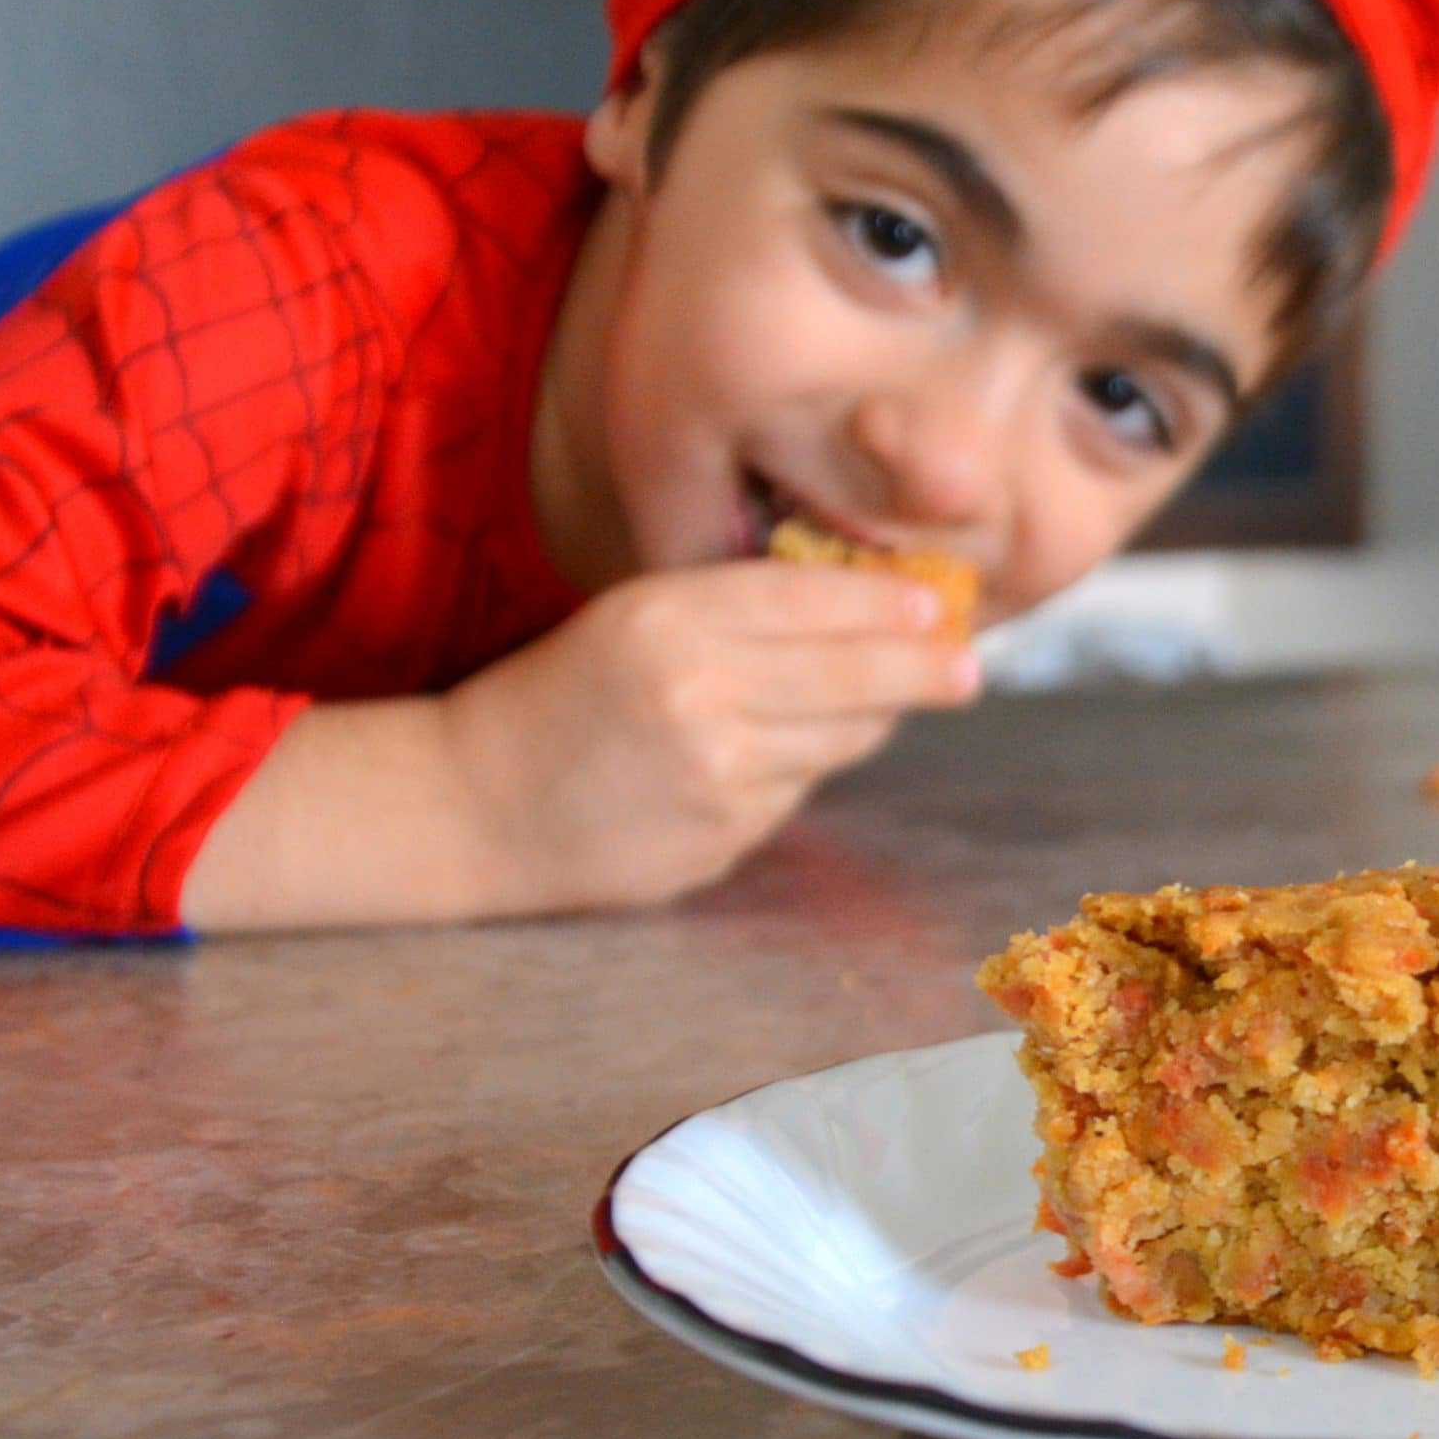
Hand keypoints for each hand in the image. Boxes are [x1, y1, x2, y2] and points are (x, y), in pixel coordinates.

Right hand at [438, 560, 978, 911]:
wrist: (472, 805)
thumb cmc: (558, 697)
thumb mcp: (630, 619)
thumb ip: (735, 611)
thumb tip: (869, 612)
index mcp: (667, 619)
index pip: (813, 600)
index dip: (889, 601)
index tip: (938, 603)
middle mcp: (697, 693)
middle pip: (854, 676)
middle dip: (922, 669)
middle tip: (965, 669)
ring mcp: (714, 775)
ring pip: (840, 741)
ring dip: (865, 723)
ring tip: (865, 707)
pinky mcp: (720, 838)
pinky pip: (797, 793)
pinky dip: (798, 772)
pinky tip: (762, 761)